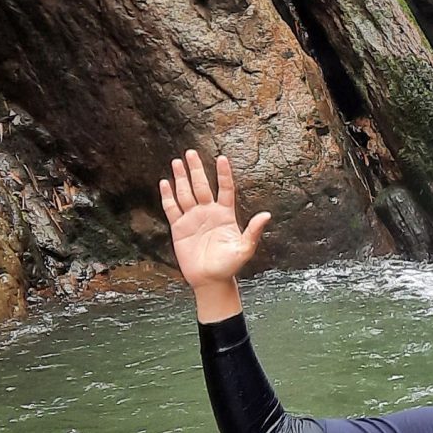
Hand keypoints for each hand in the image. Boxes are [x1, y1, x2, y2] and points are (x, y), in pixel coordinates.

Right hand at [159, 149, 270, 293]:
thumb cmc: (229, 265)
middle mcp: (208, 212)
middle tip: (190, 153)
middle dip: (196, 169)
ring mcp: (193, 218)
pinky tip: (165, 183)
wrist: (210, 280)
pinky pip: (172, 208)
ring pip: (186, 193)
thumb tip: (267, 215)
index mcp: (225, 214)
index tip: (221, 158)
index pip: (224, 189)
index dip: (223, 174)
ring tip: (177, 162)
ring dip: (181, 178)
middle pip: (201, 186)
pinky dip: (168, 196)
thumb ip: (254, 231)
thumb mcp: (245, 249)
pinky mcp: (179, 227)